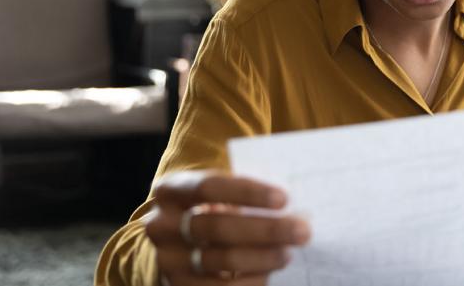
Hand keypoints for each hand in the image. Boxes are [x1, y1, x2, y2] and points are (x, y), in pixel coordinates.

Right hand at [143, 171, 310, 285]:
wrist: (180, 242)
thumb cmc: (213, 208)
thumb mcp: (221, 194)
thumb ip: (246, 195)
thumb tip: (292, 206)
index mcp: (171, 190)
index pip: (208, 187)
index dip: (247, 193)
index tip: (283, 199)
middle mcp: (161, 225)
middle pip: (217, 227)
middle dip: (265, 230)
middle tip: (302, 231)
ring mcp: (167, 259)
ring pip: (219, 260)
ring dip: (261, 258)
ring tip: (288, 253)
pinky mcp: (176, 285)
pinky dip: (248, 282)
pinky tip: (268, 274)